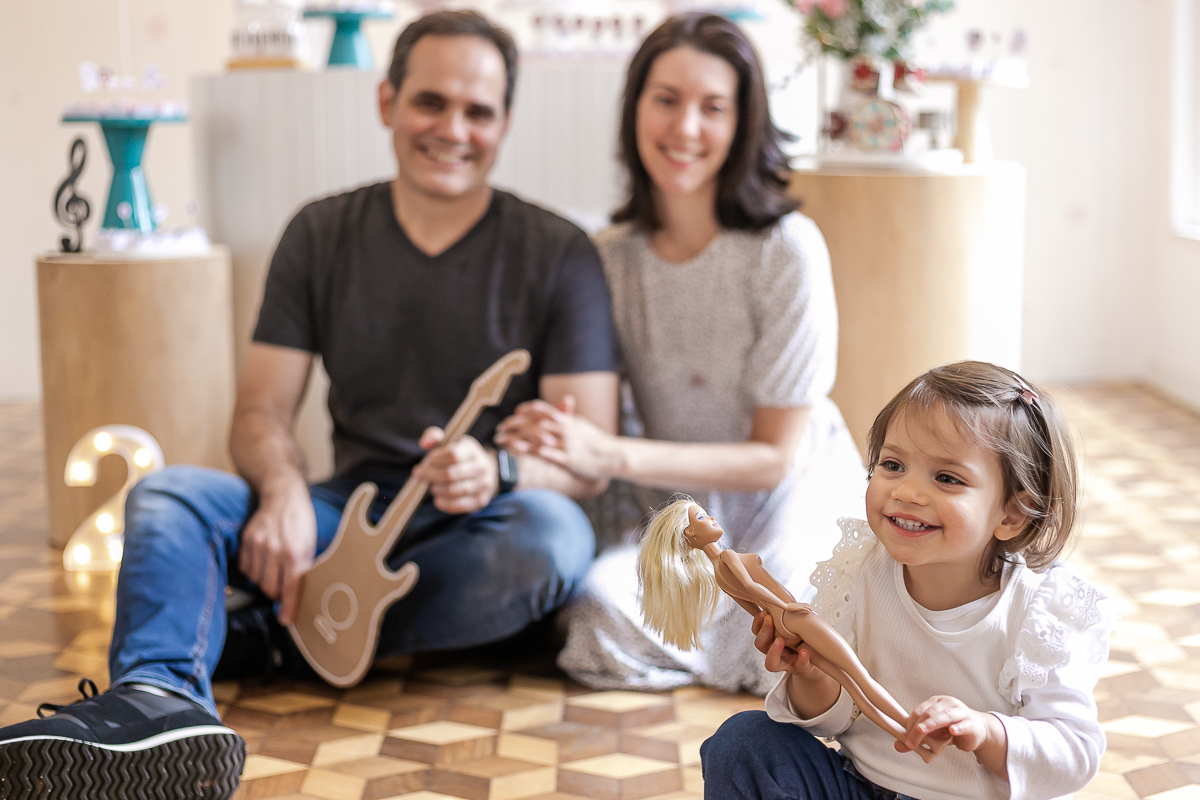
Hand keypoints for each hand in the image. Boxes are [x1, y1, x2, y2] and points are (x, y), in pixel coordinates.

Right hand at [239, 477, 316, 625]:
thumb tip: (300, 593)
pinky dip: (253, 571)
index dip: (288, 607)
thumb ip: (304, 568)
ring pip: (256, 580)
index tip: (285, 620)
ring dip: (264, 582)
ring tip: (273, 572)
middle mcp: (275, 550)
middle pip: (269, 588)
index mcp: (295, 553)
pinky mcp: (246, 540)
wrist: (284, 495)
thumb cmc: (301, 522)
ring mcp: (258, 545)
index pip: (290, 588)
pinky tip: (262, 563)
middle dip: (276, 594)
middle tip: (281, 589)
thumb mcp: (310, 545)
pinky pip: (245, 568)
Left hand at [412, 427, 497, 514]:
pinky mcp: (480, 501)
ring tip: (431, 485)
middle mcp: (482, 467)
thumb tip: (424, 444)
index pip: (453, 454)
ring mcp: (483, 485)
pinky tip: (437, 496)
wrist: (486, 471)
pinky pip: (456, 505)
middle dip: (430, 475)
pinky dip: (441, 502)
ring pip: (452, 491)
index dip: (435, 458)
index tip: (428, 460)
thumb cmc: (460, 456)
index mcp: (473, 450)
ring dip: (435, 488)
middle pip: (450, 474)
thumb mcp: (450, 442)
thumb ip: (434, 437)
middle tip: (419, 475)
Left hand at [495, 395, 612, 480]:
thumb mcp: (583, 424)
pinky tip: (524, 452)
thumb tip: (565, 401)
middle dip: (515, 425)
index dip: (527, 410)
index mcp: (568, 420)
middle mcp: (565, 430)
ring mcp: (567, 445)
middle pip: (535, 423)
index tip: (515, 413)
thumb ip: (570, 414)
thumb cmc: (596, 441)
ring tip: (505, 443)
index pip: (544, 410)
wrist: (613, 456)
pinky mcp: (569, 460)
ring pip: (539, 439)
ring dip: (520, 440)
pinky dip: (536, 452)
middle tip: (500, 429)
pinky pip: (550, 455)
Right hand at [751, 611, 824, 679]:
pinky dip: (801, 660)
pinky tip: (804, 652)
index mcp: (771, 638)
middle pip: (760, 644)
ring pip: (770, 662)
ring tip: (780, 640)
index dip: (757, 622)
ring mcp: (786, 663)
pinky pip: (798, 667)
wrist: (819, 658)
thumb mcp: (795, 625)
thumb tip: (785, 599)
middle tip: (769, 619)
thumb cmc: (804, 638)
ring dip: (773, 651)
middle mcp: (774, 651)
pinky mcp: (800, 669)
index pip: (757, 631)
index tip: (764, 612)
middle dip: (763, 631)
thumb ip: (788, 615)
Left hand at [900, 696, 994, 756]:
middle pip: (929, 713)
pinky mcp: (971, 723)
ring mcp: (960, 712)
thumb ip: (917, 738)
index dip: (910, 724)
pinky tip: (952, 731)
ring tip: (921, 730)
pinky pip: (964, 724)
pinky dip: (957, 727)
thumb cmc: (951, 729)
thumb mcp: (933, 734)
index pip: (919, 711)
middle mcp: (947, 703)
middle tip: (910, 742)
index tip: (904, 739)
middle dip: (917, 728)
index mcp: (935, 702)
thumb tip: (897, 746)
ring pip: (944, 716)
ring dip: (931, 724)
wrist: (977, 730)